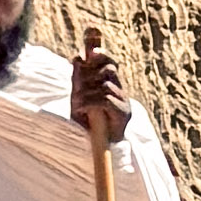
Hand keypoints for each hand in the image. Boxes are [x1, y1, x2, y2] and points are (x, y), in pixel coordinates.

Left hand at [73, 28, 132, 146]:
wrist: (96, 149)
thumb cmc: (86, 124)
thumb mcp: (78, 96)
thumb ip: (79, 77)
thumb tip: (77, 55)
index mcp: (109, 84)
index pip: (107, 61)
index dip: (97, 52)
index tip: (83, 51)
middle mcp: (119, 90)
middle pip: (108, 67)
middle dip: (89, 74)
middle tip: (76, 88)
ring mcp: (123, 101)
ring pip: (105, 82)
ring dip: (86, 91)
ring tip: (77, 103)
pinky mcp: (123, 114)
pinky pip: (104, 98)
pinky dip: (89, 102)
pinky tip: (81, 110)